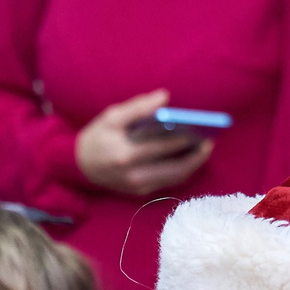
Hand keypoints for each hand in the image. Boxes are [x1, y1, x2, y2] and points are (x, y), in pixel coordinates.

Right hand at [75, 90, 214, 198]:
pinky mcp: (141, 192)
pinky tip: (190, 158)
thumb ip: (138, 107)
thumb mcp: (112, 117)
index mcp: (125, 155)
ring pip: (175, 178)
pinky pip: (168, 182)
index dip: (185, 138)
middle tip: (209, 141)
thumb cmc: (97, 137)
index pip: (163, 147)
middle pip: (175, 168)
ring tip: (204, 149)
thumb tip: (165, 97)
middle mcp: (134, 176)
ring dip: (193, 165)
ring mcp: (139, 187)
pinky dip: (182, 171)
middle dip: (195, 155)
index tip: (201, 127)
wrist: (80, 165)